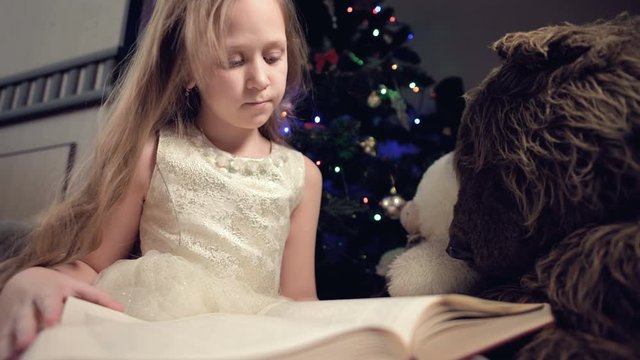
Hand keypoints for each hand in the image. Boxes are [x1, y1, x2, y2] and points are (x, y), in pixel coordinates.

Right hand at [0, 267, 122, 358]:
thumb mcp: (76, 287)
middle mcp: (31, 301)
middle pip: (26, 316)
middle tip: (28, 343)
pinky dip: (3, 347)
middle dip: (27, 329)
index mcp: (51, 291)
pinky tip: (7, 358)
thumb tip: (121, 310)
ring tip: (16, 354)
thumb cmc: (58, 287)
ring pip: (12, 327)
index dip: (51, 310)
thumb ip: (97, 298)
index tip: (52, 323)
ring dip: (13, 341)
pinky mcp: (6, 321)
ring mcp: (17, 311)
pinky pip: (2, 336)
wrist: (26, 278)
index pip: (50, 299)